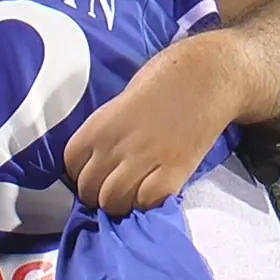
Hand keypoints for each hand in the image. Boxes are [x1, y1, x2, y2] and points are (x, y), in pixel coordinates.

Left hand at [63, 33, 241, 216]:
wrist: (209, 75)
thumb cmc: (165, 81)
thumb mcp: (122, 102)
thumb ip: (107, 132)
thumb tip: (100, 162)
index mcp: (100, 124)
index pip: (71, 165)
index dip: (81, 173)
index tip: (96, 173)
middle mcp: (117, 144)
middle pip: (89, 190)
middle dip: (98, 194)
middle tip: (115, 188)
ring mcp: (145, 159)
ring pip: (113, 203)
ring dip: (121, 204)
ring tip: (134, 193)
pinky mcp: (174, 172)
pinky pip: (147, 203)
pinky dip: (147, 203)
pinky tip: (154, 191)